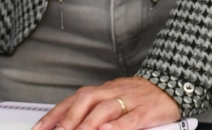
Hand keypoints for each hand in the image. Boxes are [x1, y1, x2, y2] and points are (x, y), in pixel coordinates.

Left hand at [33, 76, 179, 129]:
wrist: (172, 85)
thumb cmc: (139, 97)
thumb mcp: (113, 100)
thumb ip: (91, 112)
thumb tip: (63, 126)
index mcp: (103, 90)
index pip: (73, 101)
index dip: (54, 115)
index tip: (39, 129)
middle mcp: (113, 92)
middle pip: (87, 100)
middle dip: (69, 119)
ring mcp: (130, 100)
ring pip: (105, 108)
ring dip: (88, 124)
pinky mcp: (146, 110)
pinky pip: (130, 118)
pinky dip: (117, 126)